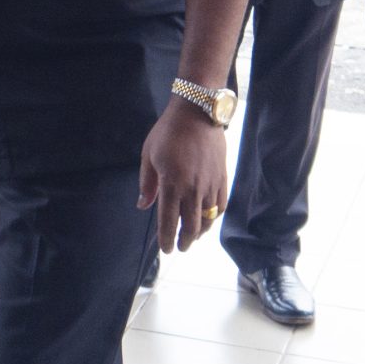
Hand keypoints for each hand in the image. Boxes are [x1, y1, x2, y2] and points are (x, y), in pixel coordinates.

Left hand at [137, 102, 227, 252]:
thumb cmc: (167, 133)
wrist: (197, 114)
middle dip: (184, 241)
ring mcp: (210, 185)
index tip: (166, 249)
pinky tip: (208, 219)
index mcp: (171, 184)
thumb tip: (142, 206)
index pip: (168, 220)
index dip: (166, 238)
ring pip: (207, 219)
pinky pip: (220, 206)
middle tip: (180, 247)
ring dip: (199, 232)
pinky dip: (214, 217)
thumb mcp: (148, 155)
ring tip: (193, 237)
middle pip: (190, 226)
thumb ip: (147, 184)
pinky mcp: (222, 179)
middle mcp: (192, 189)